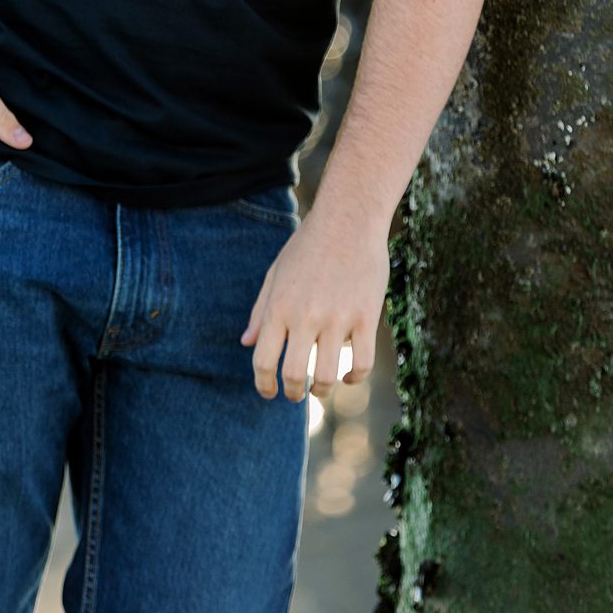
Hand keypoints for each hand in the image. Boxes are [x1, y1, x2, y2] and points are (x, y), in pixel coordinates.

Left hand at [239, 208, 389, 401]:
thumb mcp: (276, 272)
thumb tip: (246, 343)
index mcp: (279, 306)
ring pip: (328, 376)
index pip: (263, 360)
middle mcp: (305, 315)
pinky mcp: (366, 317)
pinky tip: (349, 376)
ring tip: (321, 389)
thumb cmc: (308, 244)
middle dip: (293, 393)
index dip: (263, 384)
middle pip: (295, 375)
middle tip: (296, 395)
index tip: (268, 392)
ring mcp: (337, 318)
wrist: (349, 217)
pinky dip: (355, 379)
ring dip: (323, 392)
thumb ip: (260, 310)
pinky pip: (362, 363)